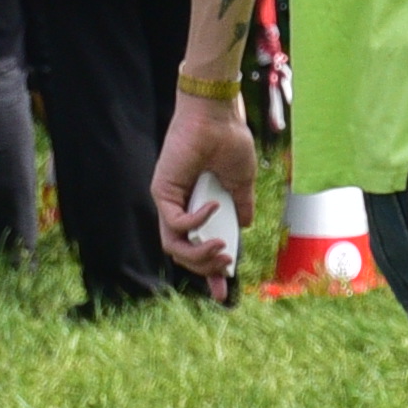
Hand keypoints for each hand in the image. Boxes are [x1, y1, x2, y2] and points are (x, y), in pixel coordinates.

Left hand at [154, 95, 254, 291]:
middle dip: (205, 268)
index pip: (198, 247)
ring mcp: (169, 202)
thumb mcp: (241, 183)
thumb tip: (244, 227)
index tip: (224, 291)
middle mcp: (180, 207)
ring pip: (174, 246)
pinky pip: (176, 224)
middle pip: (183, 254)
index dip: (209, 273)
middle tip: (226, 263)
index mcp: (198, 207)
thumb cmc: (230, 142)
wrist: (219, 116)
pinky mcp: (163, 192)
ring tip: (221, 249)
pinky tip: (212, 208)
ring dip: (199, 255)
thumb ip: (240, 206)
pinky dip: (196, 223)